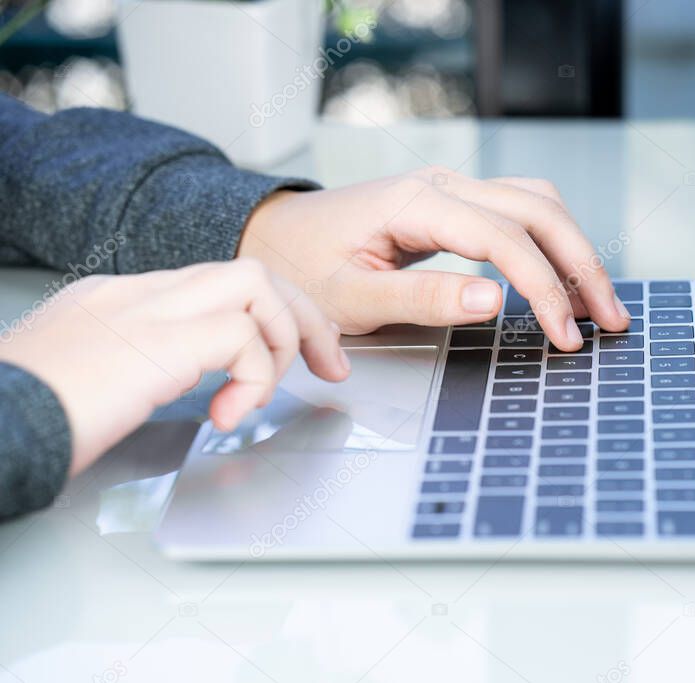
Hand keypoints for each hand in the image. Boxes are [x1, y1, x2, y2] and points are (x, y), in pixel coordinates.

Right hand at [0, 260, 348, 475]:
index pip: (218, 283)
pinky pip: (242, 335)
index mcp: (120, 300)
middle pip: (249, 272)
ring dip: (282, 340)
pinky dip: (256, 375)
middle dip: (302, 317)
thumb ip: (140, 371)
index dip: (270, 315)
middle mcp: (136, 293)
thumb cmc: (25, 418)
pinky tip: (230, 414)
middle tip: (328, 363)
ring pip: (256, 283)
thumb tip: (190, 387)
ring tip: (266, 392)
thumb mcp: (91, 383)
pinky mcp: (155, 341)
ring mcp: (144, 309)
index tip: (296, 355)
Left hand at [238, 167, 630, 350]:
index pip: (504, 239)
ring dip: (574, 250)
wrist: (277, 238)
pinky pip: (519, 211)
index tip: (564, 334)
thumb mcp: (352, 297)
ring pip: (537, 204)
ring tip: (595, 304)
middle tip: (608, 320)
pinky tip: (563, 280)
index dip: (543, 288)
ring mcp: (451, 188)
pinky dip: (551, 243)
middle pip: (538, 210)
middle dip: (581, 266)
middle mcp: (441, 184)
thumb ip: (422, 298)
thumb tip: (494, 300)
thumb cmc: (305, 269)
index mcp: (415, 203)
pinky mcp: (455, 202)